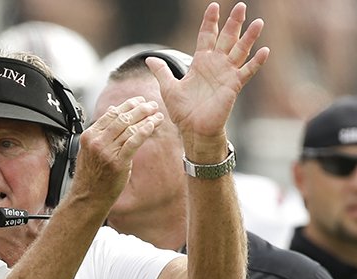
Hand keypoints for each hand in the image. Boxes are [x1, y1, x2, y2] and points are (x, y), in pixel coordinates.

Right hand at [71, 97, 162, 203]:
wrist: (88, 198)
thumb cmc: (90, 176)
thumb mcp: (90, 149)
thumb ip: (101, 131)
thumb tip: (111, 111)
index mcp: (89, 135)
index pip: (111, 114)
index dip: (127, 105)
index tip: (139, 101)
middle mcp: (97, 141)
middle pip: (122, 118)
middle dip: (139, 109)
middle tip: (152, 104)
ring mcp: (106, 152)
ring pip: (129, 128)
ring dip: (146, 119)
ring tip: (157, 114)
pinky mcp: (117, 162)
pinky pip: (134, 142)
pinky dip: (144, 131)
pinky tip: (153, 125)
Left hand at [146, 2, 268, 142]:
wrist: (193, 129)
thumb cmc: (182, 111)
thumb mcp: (168, 88)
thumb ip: (162, 72)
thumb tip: (149, 59)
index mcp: (200, 63)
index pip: (206, 36)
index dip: (210, 22)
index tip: (213, 6)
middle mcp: (215, 65)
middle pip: (226, 38)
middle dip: (233, 23)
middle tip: (241, 6)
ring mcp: (226, 74)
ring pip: (240, 51)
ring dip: (249, 38)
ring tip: (258, 22)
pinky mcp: (233, 86)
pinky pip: (247, 72)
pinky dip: (256, 62)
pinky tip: (264, 51)